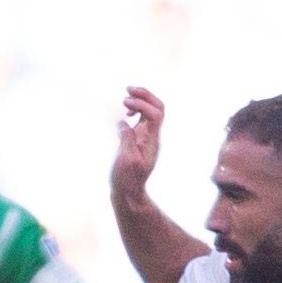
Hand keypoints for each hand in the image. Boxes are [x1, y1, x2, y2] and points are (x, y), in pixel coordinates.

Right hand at [112, 86, 165, 202]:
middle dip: (145, 96)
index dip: (143, 104)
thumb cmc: (126, 179)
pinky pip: (142, 119)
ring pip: (150, 112)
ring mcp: (146, 138)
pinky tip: (125, 112)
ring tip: (126, 97)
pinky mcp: (138, 140)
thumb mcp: (126, 160)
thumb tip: (123, 123)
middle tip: (128, 89)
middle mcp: (152, 137)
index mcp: (151, 141)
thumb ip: (127, 139)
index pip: (156, 114)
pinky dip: (135, 111)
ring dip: (140, 101)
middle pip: (157, 108)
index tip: (125, 103)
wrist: (129, 193)